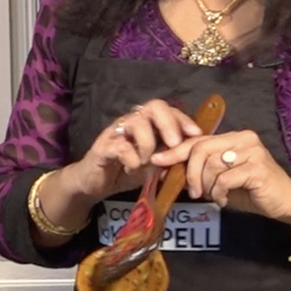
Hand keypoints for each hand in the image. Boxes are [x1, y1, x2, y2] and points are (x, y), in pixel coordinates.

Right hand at [65, 98, 203, 199]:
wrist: (94, 184)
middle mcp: (132, 122)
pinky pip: (120, 145)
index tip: (196, 133)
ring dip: (148, 143)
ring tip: (148, 162)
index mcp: (147, 124)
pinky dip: (131, 158)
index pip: (167, 110)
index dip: (183, 119)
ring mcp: (116, 132)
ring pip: (137, 122)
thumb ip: (170, 159)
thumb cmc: (126, 171)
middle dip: (169, 123)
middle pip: (153, 106)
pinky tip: (132, 169)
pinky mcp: (102, 147)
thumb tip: (190, 159)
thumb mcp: (154, 166)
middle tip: (174, 143)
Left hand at [152, 130, 290, 225]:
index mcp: (234, 137)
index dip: (175, 151)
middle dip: (191, 173)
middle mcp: (243, 139)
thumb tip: (170, 169)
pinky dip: (219, 193)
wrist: (285, 201)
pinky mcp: (257, 168)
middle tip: (193, 192)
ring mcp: (252, 151)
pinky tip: (223, 200)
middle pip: (201, 149)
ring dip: (207, 186)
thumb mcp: (222, 178)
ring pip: (212, 165)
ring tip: (214, 196)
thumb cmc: (252, 190)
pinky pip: (225, 179)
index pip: (198, 140)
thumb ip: (202, 170)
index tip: (158, 161)